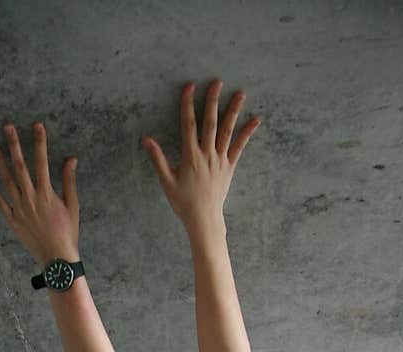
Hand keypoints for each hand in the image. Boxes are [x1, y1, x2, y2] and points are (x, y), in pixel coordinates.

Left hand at [0, 121, 79, 266]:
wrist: (56, 258)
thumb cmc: (68, 233)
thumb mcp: (73, 206)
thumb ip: (69, 181)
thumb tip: (71, 159)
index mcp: (47, 194)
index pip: (42, 162)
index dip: (39, 142)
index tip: (37, 126)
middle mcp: (30, 198)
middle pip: (20, 166)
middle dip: (14, 144)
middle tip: (7, 126)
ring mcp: (19, 208)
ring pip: (6, 179)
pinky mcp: (12, 219)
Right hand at [142, 79, 261, 237]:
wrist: (204, 219)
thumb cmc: (183, 202)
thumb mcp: (167, 181)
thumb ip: (157, 158)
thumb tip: (146, 139)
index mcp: (190, 156)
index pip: (188, 124)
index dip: (188, 104)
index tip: (189, 87)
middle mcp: (207, 155)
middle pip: (210, 122)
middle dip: (212, 101)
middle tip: (217, 82)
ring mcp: (220, 160)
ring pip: (227, 131)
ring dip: (233, 111)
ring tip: (240, 93)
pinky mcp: (229, 167)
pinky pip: (239, 147)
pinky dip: (247, 133)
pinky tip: (256, 120)